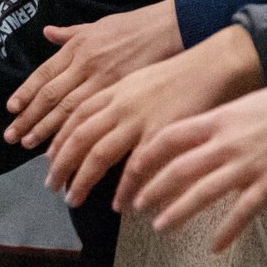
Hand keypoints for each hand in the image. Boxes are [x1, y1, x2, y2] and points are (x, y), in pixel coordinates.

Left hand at [1, 0, 181, 147]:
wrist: (177, 27)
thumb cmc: (138, 27)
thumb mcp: (100, 25)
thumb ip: (72, 33)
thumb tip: (47, 32)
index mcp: (79, 48)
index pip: (44, 75)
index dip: (26, 94)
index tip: (11, 112)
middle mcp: (89, 65)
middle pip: (53, 98)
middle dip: (31, 121)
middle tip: (13, 140)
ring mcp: (109, 83)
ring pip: (72, 114)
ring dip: (52, 137)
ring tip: (35, 153)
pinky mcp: (128, 96)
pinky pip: (101, 124)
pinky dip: (86, 143)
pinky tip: (78, 161)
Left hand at [44, 25, 264, 207]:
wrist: (218, 62)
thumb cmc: (182, 72)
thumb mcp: (139, 78)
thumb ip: (117, 97)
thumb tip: (98, 119)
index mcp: (113, 90)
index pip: (74, 118)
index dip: (58, 141)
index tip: (49, 160)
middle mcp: (120, 104)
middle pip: (79, 138)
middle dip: (60, 165)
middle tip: (52, 186)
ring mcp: (140, 119)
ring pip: (98, 155)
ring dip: (82, 181)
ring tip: (74, 200)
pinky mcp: (162, 134)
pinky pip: (136, 167)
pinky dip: (125, 189)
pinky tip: (119, 204)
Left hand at [126, 47, 266, 249]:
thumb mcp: (243, 105)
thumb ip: (216, 124)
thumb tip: (190, 139)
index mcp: (217, 120)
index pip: (167, 139)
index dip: (145, 158)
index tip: (130, 173)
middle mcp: (226, 143)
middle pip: (177, 170)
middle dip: (152, 190)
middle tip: (136, 206)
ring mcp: (248, 165)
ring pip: (202, 193)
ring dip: (178, 212)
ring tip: (161, 227)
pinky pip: (242, 213)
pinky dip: (226, 232)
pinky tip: (215, 246)